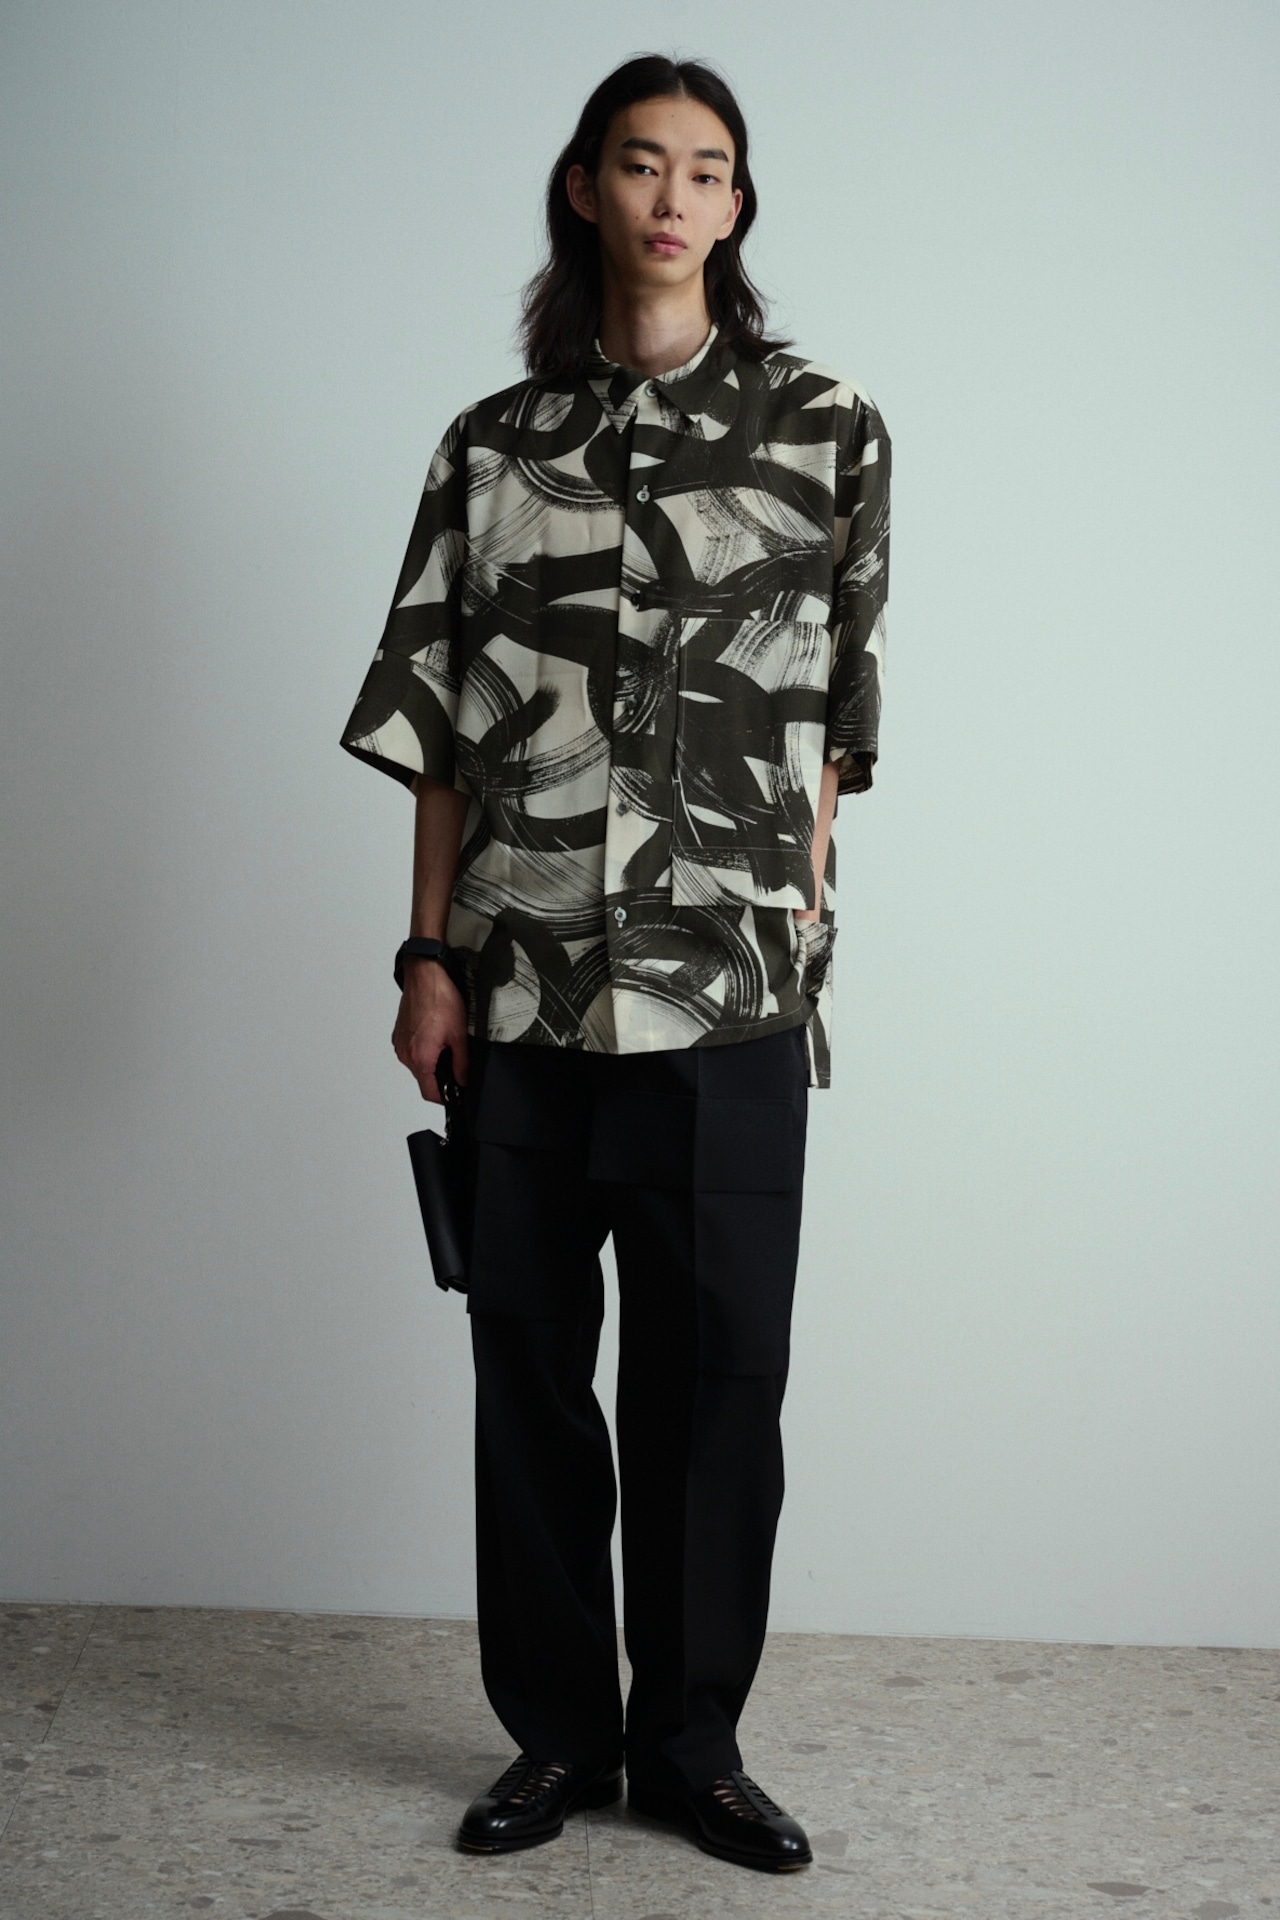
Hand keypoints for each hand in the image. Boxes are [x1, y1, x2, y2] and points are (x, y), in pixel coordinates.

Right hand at [391, 958, 468, 1103]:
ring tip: (445, 1042)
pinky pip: (412, 1051)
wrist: (424, 975)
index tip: (455, 1094)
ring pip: (418, 1065)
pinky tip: (435, 1034)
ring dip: (431, 1061)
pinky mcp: (399, 1035)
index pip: (430, 1093)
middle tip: (456, 1062)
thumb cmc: (439, 998)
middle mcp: (405, 1054)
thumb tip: (463, 1080)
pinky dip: (423, 1049)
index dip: (445, 1097)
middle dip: (440, 1075)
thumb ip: (461, 1063)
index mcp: (420, 1058)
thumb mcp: (459, 1034)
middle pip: (423, 1079)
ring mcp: (400, 1044)